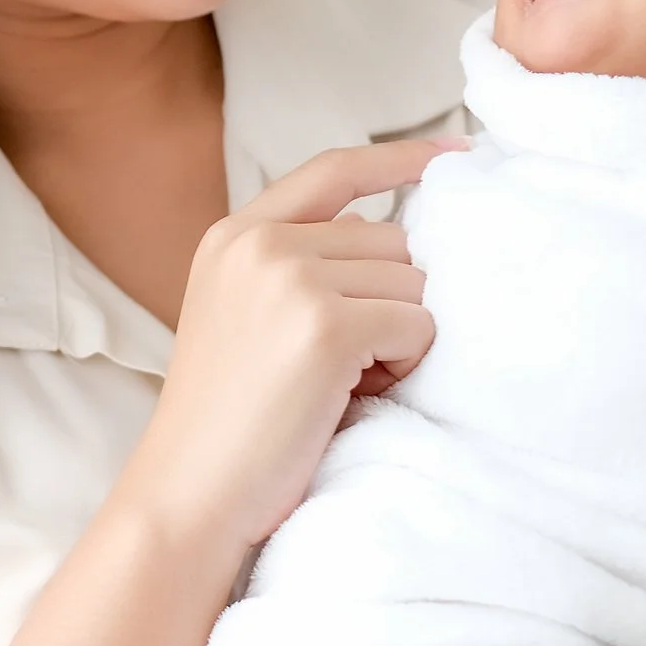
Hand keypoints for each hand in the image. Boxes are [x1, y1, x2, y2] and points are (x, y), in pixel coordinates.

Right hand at [117, 138, 460, 553]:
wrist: (190, 492)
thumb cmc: (227, 421)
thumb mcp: (243, 314)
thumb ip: (299, 265)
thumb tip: (395, 240)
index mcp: (233, 235)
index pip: (333, 171)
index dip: (400, 159)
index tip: (454, 153)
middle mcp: (260, 243)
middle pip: (391, 239)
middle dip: (391, 299)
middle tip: (350, 365)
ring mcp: (291, 279)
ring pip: (411, 281)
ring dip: (400, 336)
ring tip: (346, 383)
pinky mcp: (326, 326)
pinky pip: (417, 324)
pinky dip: (404, 362)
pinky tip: (356, 393)